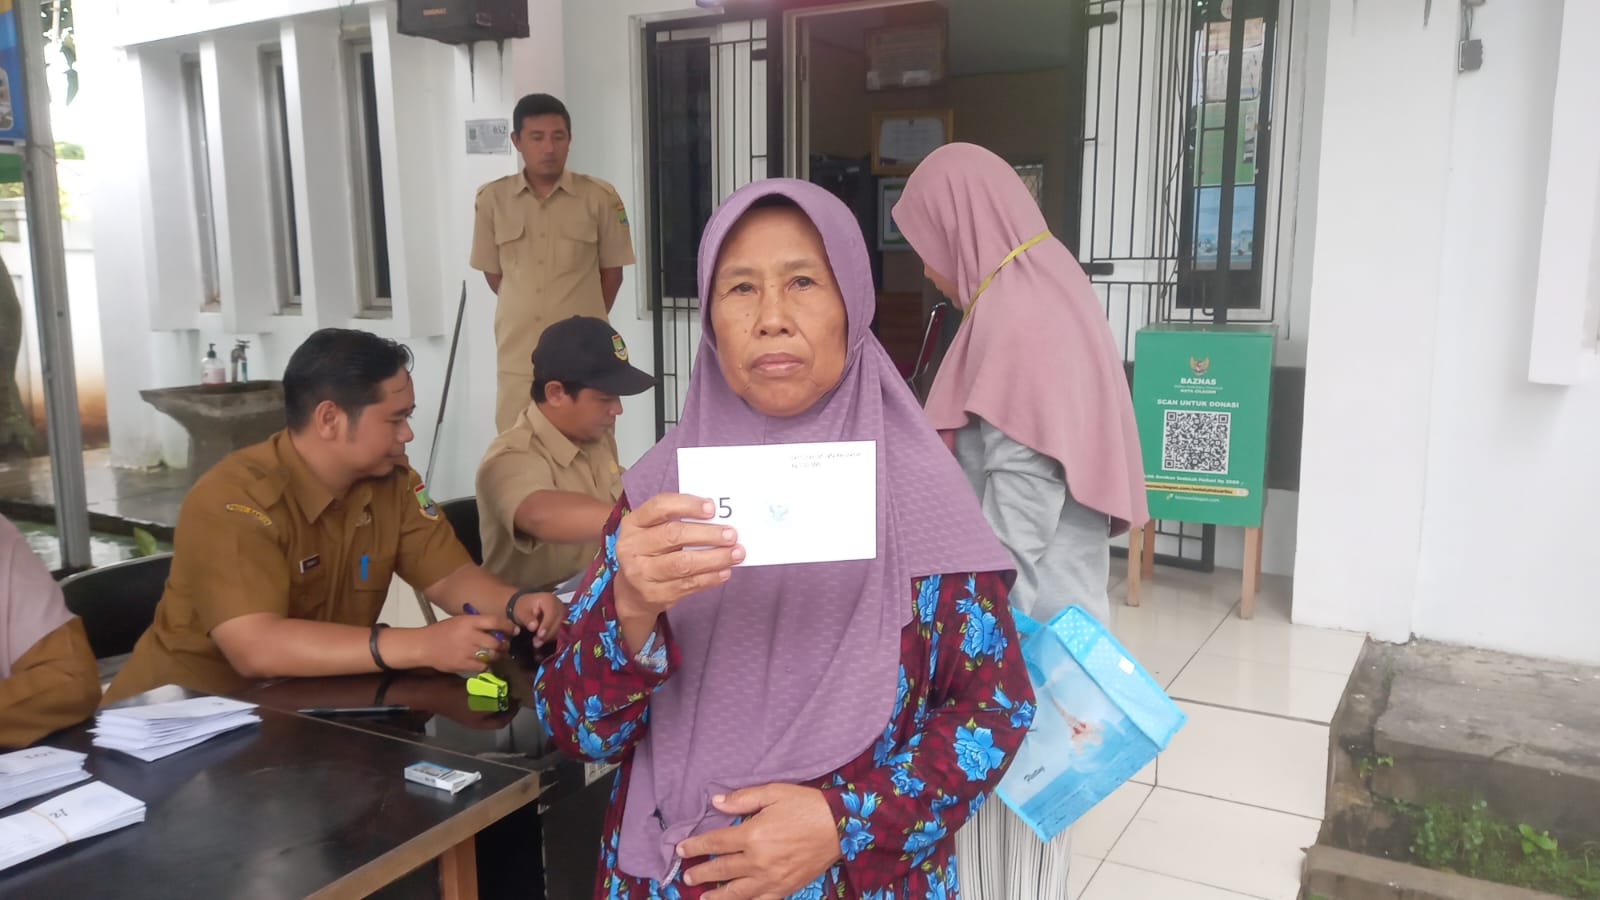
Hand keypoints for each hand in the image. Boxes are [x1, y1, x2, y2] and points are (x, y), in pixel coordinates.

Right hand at [411, 611, 512, 674]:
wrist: (424, 645)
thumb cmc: (443, 631)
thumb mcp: (460, 621)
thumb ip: (478, 623)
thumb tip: (501, 628)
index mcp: (469, 621)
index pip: (495, 622)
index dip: (508, 626)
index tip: (514, 630)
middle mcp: (469, 636)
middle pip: (496, 641)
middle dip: (505, 645)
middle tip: (506, 645)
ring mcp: (466, 651)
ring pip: (492, 655)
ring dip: (498, 656)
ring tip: (497, 654)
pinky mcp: (463, 664)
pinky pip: (483, 666)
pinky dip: (486, 665)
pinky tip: (484, 662)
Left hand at [513, 591, 563, 645]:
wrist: (527, 607)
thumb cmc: (524, 608)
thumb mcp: (522, 612)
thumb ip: (527, 619)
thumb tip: (534, 627)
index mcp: (549, 600)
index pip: (552, 613)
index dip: (547, 625)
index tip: (539, 635)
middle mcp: (559, 605)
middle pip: (559, 622)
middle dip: (548, 634)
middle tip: (536, 642)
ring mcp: (563, 614)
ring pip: (561, 628)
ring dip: (550, 637)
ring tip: (537, 643)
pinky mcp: (563, 621)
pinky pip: (561, 632)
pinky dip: (551, 638)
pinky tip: (542, 641)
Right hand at [613, 494, 742, 623]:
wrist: (629, 593)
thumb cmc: (649, 552)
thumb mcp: (651, 531)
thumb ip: (676, 519)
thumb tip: (717, 518)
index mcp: (633, 523)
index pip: (659, 506)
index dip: (687, 505)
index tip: (712, 508)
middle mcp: (632, 547)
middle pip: (673, 535)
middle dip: (708, 534)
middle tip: (731, 534)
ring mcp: (641, 573)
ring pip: (683, 563)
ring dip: (715, 558)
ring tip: (736, 553)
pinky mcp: (654, 594)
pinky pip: (688, 584)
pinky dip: (711, 577)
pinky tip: (725, 570)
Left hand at [677, 784, 840, 898]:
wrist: (841, 827)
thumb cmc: (807, 805)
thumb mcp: (774, 792)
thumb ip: (743, 799)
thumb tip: (716, 802)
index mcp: (753, 835)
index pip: (715, 843)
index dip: (695, 846)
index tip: (680, 849)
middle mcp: (758, 861)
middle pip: (721, 870)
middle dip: (700, 872)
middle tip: (687, 875)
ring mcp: (771, 879)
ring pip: (736, 892)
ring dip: (716, 895)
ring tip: (701, 896)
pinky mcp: (784, 888)